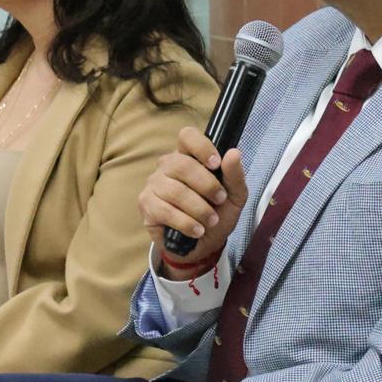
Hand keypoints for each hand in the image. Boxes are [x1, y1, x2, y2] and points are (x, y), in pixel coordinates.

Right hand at [138, 127, 248, 267]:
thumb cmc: (217, 214)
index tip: (216, 164)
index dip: (201, 147)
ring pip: (175, 190)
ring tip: (211, 221)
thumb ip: (235, 175)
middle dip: (206, 185)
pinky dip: (186, 222)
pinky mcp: (147, 205)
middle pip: (182, 164)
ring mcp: (154, 184)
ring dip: (198, 208)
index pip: (187, 136)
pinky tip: (197, 230)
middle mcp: (168, 166)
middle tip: (220, 200)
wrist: (203, 245)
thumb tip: (233, 153)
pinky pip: (165, 210)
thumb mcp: (234, 196)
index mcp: (189, 156)